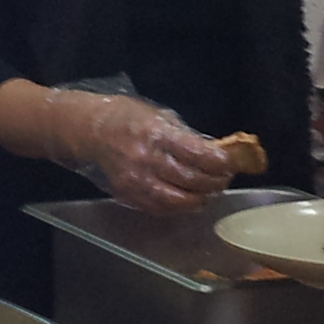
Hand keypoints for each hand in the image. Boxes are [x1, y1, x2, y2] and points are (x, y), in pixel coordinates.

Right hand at [56, 90, 231, 214]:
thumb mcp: (159, 115)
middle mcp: (147, 160)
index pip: (198, 155)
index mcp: (157, 135)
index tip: (231, 163)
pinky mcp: (129, 195)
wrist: (91, 131)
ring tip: (209, 191)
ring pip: (180, 201)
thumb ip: (186, 136)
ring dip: (201, 198)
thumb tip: (214, 153)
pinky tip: (189, 198)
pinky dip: (180, 206)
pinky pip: (162, 208)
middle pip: (193, 181)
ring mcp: (137, 181)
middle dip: (215, 182)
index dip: (221, 163)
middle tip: (224, 178)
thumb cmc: (128, 118)